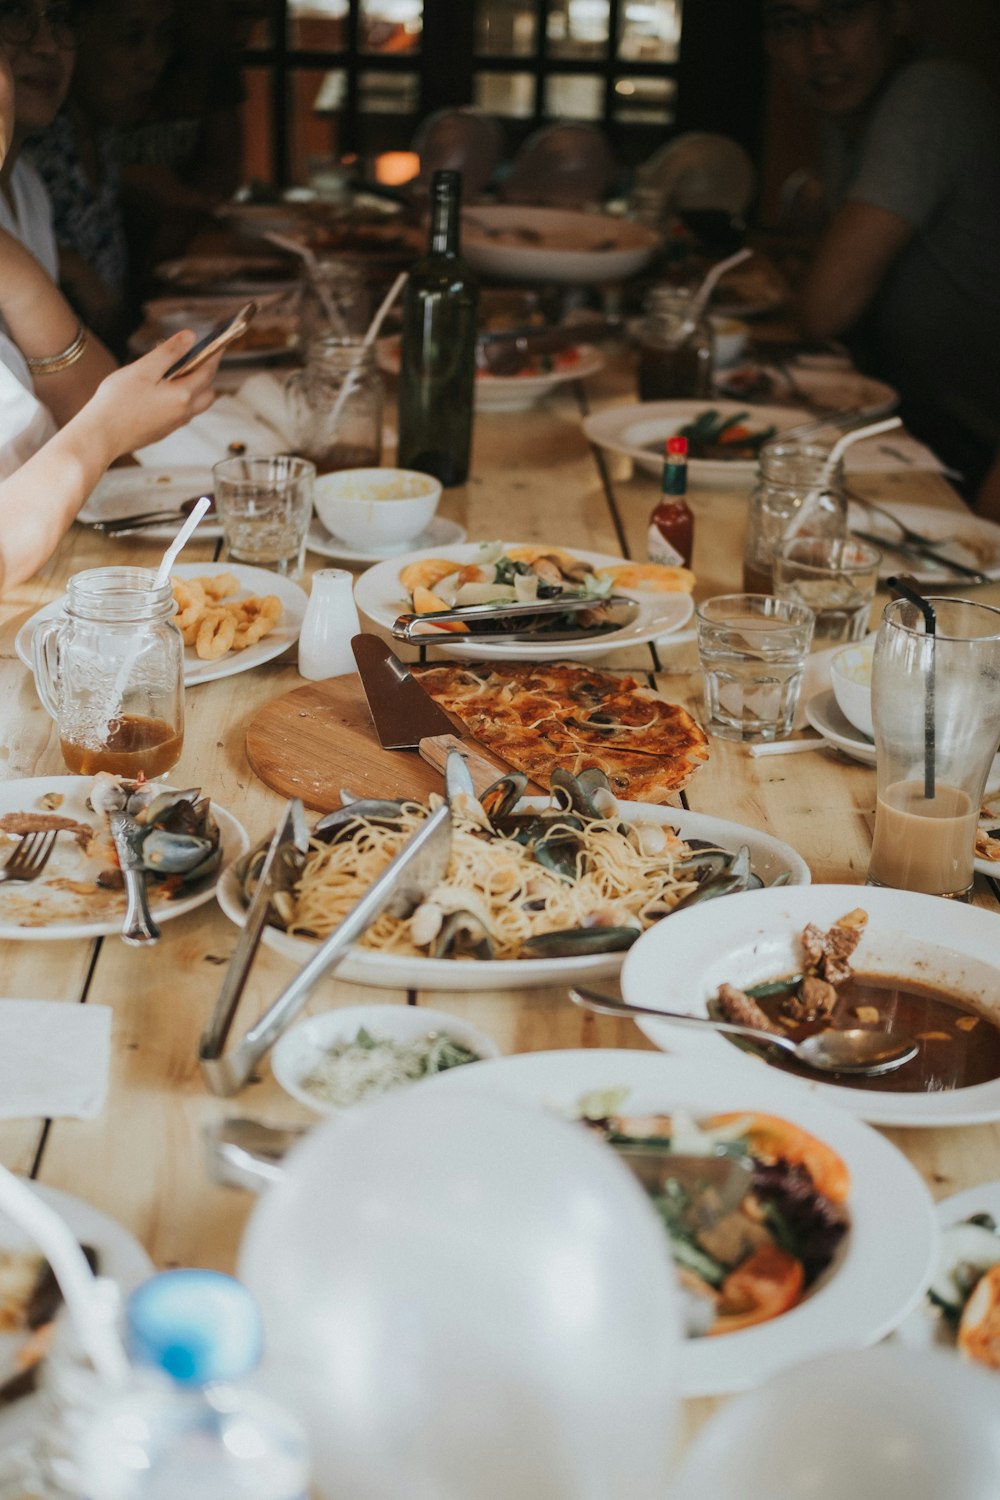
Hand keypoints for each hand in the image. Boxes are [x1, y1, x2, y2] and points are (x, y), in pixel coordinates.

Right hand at [86, 331, 220, 460]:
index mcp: (182, 396)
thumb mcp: (143, 369)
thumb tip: (190, 337)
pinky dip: (179, 400)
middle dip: (206, 374)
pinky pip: (179, 414)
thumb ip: (169, 352)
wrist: (100, 436)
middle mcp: (183, 413)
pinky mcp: (161, 432)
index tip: (220, 343)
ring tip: (175, 372)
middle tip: (194, 358)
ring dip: (192, 388)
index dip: (214, 355)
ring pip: (194, 405)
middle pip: (207, 393)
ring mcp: (172, 425)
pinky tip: (160, 391)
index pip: (208, 371)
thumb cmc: (117, 402)